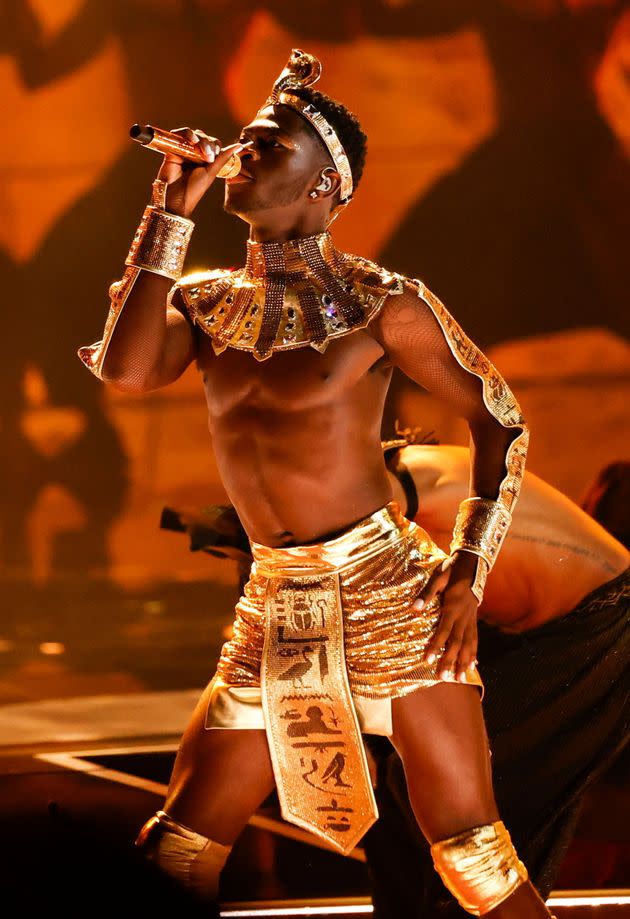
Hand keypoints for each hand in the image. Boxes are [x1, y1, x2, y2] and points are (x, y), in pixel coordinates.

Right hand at [157, 127, 245, 218]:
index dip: (214, 146)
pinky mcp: (173, 149)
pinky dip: (184, 134)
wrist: (176, 198)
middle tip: (206, 155)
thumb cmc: (195, 189)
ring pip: (192, 134)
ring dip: (197, 137)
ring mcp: (184, 151)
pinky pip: (178, 135)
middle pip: (203, 137)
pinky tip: (189, 140)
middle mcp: (195, 154)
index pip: (213, 143)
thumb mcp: (211, 173)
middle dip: (207, 142)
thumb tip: (239, 146)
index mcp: (206, 160)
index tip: (213, 157)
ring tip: (196, 145)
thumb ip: (223, 158)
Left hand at [415, 551, 479, 682]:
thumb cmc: (451, 570)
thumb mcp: (437, 577)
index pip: (443, 630)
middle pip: (456, 642)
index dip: (435, 646)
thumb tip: (414, 608)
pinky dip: (474, 653)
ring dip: (464, 663)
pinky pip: (475, 639)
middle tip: (444, 678)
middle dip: (450, 661)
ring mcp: (471, 619)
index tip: (428, 660)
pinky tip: (473, 666)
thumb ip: (426, 594)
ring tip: (461, 680)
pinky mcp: (474, 619)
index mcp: (453, 606)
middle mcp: (463, 616)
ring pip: (468, 644)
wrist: (472, 565)